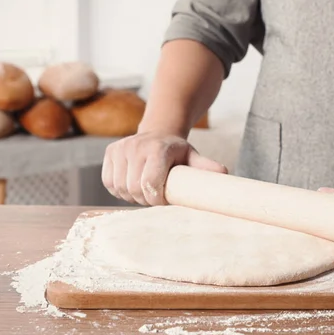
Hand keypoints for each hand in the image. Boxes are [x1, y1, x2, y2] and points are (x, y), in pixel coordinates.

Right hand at [102, 130, 226, 205]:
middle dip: (145, 199)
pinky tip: (132, 185)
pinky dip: (119, 190)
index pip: (150, 184)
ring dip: (131, 196)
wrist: (158, 134)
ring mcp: (121, 148)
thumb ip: (206, 167)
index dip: (156, 199)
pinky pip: (109, 183)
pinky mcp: (110, 153)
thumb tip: (224, 173)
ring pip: (120, 188)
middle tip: (155, 197)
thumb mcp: (193, 157)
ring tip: (144, 190)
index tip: (163, 200)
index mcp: (157, 149)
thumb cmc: (177, 152)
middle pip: (134, 189)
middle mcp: (136, 146)